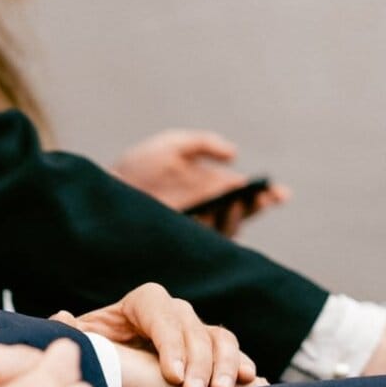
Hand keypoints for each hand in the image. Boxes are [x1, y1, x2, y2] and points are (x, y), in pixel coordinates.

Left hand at [53, 281, 256, 386]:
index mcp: (139, 304)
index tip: (171, 375)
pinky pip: (232, 352)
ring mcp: (194, 331)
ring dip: (224, 363)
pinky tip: (251, 381)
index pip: (158, 309)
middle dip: (196, 361)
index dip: (168, 339)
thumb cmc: (97, 358)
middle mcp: (171, 312)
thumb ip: (71, 333)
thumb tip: (63, 317)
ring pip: (218, 336)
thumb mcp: (81, 345)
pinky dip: (242, 364)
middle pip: (191, 326)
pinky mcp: (212, 353)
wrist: (117, 377)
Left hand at [112, 128, 289, 234]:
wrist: (106, 188)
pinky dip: (212, 231)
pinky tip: (214, 216)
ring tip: (234, 200)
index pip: (245, 196)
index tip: (279, 192)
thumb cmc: (139, 167)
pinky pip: (204, 242)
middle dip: (254, 206)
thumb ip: (202, 143)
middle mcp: (207, 212)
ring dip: (234, 215)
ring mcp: (195, 229)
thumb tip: (234, 153)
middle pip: (242, 214)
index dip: (265, 196)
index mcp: (211, 189)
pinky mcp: (180, 243)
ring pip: (225, 229)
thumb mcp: (172, 145)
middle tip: (260, 197)